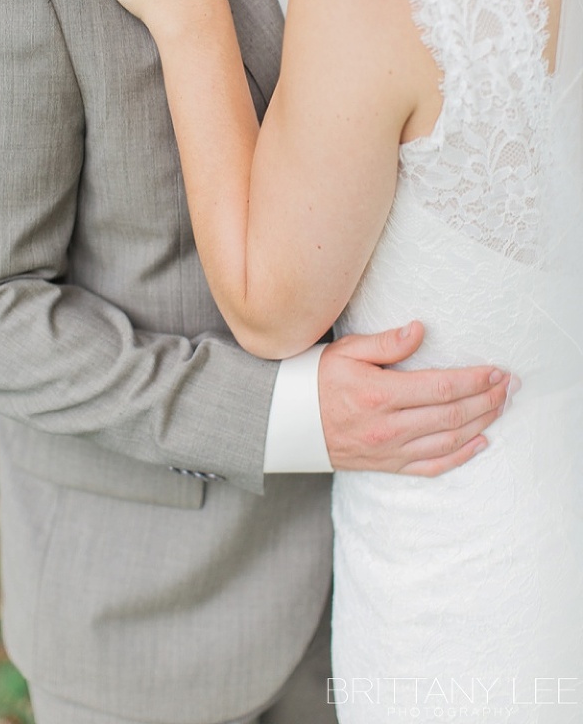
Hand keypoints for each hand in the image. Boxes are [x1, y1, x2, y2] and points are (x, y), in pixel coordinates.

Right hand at [319, 322, 511, 475]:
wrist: (288, 421)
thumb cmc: (317, 379)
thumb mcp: (346, 351)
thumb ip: (385, 342)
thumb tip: (419, 330)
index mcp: (379, 394)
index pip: (441, 387)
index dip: (474, 380)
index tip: (496, 370)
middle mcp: (388, 427)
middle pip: (452, 415)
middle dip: (487, 400)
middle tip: (509, 386)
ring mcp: (389, 450)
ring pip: (448, 441)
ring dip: (481, 424)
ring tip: (501, 407)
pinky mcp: (387, 465)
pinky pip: (432, 467)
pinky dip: (461, 457)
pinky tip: (479, 442)